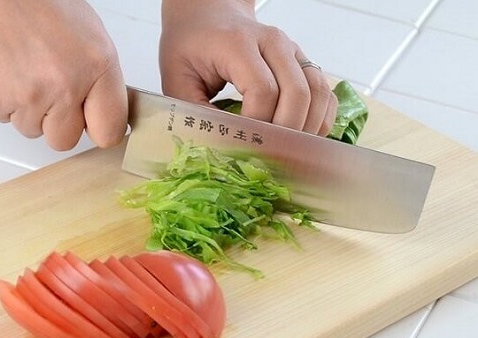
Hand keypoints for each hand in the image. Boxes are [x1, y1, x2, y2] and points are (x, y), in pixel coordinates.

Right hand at [0, 0, 127, 149]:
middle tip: (54, 94)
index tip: (96, 123)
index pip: (109, 132)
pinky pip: (5, 117)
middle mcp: (64, 86)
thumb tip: (106, 111)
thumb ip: (102, 81)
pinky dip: (7, 101)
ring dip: (32, 110)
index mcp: (96, 67)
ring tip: (29, 73)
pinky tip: (10, 73)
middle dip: (60, 123)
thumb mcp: (92, 38)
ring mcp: (28, 96)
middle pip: (65, 140)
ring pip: (33, 130)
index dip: (101, 129)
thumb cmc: (43, 6)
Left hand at [159, 0, 336, 135]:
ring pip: (317, 92)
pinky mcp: (302, 61)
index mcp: (237, 43)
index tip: (244, 144)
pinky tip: (303, 136)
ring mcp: (292, 50)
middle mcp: (272, 42)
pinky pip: (324, 91)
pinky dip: (320, 117)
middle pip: (297, 93)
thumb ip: (195, 113)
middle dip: (286, 133)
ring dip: (307, 128)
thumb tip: (224, 147)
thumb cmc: (190, 45)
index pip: (263, 91)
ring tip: (288, 151)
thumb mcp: (177, 79)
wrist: (208, 15)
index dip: (258, 125)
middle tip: (270, 157)